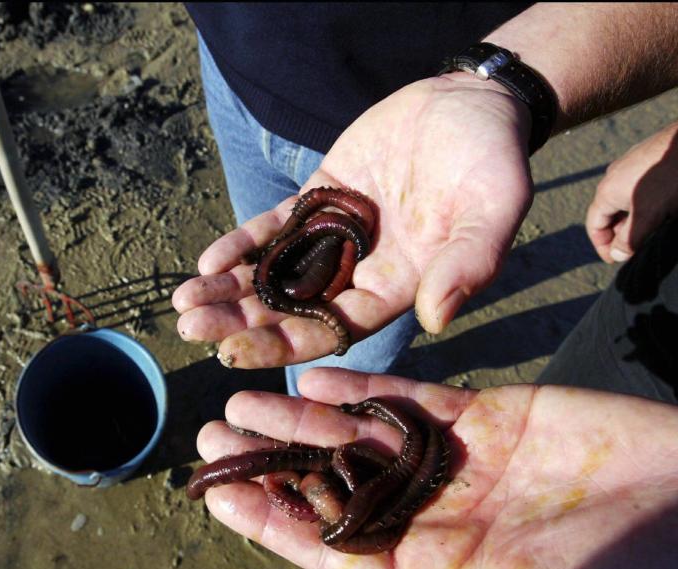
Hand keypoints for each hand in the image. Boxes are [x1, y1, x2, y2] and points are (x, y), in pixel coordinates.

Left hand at [173, 74, 533, 367]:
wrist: (472, 104)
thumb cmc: (493, 161)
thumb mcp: (493, 210)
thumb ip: (469, 264)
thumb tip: (437, 319)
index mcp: (401, 287)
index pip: (334, 328)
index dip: (285, 343)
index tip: (233, 354)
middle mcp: (364, 270)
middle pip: (294, 307)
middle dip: (243, 321)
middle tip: (190, 328)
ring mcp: (339, 234)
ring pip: (278, 272)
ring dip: (232, 289)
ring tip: (184, 303)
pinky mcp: (323, 197)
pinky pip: (278, 227)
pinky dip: (244, 243)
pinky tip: (208, 261)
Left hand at [194, 368, 677, 568]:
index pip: (331, 550)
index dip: (272, 523)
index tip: (216, 496)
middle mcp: (437, 521)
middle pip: (331, 486)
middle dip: (272, 459)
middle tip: (210, 430)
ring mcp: (462, 468)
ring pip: (361, 437)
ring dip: (303, 418)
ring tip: (243, 398)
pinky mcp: (493, 419)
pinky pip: (413, 399)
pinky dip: (366, 387)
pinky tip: (320, 373)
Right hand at [586, 126, 677, 263]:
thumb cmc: (667, 178)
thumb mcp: (648, 216)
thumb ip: (629, 239)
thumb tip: (617, 255)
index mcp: (605, 193)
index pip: (594, 226)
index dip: (603, 246)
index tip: (616, 259)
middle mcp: (610, 179)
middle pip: (607, 214)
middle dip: (619, 233)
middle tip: (636, 247)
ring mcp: (625, 167)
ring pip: (622, 202)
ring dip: (632, 218)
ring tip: (651, 227)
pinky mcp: (640, 161)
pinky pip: (634, 189)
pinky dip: (641, 203)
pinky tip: (660, 205)